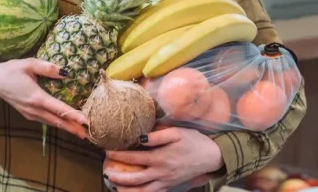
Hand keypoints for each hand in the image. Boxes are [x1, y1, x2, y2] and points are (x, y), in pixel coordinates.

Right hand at [0, 58, 87, 139]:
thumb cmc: (11, 70)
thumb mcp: (29, 63)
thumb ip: (47, 67)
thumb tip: (65, 72)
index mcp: (36, 97)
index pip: (59, 109)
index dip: (73, 116)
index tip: (86, 122)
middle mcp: (34, 109)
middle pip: (57, 121)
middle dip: (73, 128)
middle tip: (89, 135)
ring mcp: (30, 113)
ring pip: (51, 123)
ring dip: (66, 128)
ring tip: (80, 133)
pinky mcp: (27, 114)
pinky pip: (45, 121)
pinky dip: (57, 124)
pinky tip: (64, 124)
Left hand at [104, 127, 223, 191]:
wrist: (211, 156)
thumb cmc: (194, 141)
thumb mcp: (177, 132)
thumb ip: (157, 136)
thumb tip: (139, 138)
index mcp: (161, 158)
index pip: (134, 158)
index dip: (118, 155)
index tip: (106, 151)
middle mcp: (161, 173)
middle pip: (134, 179)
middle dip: (117, 177)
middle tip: (105, 173)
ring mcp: (166, 182)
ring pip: (142, 191)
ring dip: (126, 190)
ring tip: (114, 186)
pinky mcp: (170, 186)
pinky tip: (132, 191)